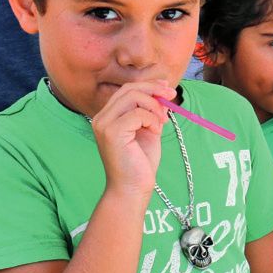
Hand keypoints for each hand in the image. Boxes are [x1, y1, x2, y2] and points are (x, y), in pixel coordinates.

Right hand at [92, 80, 169, 198]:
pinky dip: (152, 119)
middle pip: (129, 89)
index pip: (127, 90)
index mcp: (108, 116)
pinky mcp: (111, 132)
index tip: (167, 87)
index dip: (148, 85)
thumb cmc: (140, 162)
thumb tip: (163, 91)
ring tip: (161, 123)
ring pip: (133, 97)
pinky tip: (154, 132)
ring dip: (154, 107)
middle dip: (154, 90)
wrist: (133, 188)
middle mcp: (101, 118)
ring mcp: (103, 124)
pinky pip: (137, 113)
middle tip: (172, 97)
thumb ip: (152, 111)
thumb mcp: (149, 129)